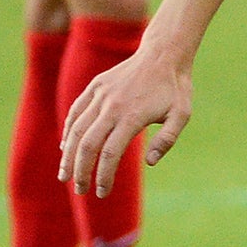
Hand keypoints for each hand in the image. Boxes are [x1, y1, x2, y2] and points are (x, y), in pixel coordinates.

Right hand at [60, 45, 191, 197]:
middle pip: (86, 145)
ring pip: (75, 130)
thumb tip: (150, 162)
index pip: (110, 154)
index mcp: (132, 116)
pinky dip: (68, 131)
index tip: (102, 192)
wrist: (163, 54)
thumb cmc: (174, 88)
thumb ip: (167, 140)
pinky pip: (75, 112)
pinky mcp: (94, 87)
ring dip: (68, 156)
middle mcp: (111, 106)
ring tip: (65, 175)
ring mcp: (100, 95)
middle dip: (80, 172)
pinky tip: (66, 147)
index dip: (103, 176)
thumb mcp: (181, 114)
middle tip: (80, 190)